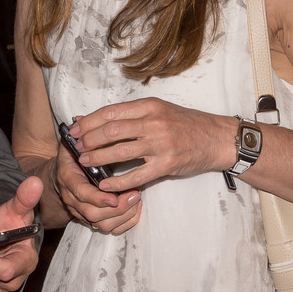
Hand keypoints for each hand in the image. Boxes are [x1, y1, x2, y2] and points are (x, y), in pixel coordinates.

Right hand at [54, 142, 141, 234]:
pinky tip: (136, 208)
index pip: (80, 193)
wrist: (59, 177)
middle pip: (93, 214)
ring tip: (137, 199)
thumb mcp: (70, 143)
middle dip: (117, 208)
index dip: (97, 197)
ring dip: (123, 215)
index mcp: (67, 179)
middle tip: (136, 194)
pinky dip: (125, 222)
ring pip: (102, 224)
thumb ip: (76, 135)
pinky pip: (110, 228)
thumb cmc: (71, 157)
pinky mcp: (93, 219)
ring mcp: (82, 211)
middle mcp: (73, 199)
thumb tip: (80, 120)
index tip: (114, 196)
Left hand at [72, 97, 233, 190]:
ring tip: (85, 163)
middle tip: (77, 148)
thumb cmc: (185, 124)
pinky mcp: (167, 164)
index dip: (89, 121)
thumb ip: (130, 115)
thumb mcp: (159, 110)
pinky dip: (118, 181)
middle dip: (89, 139)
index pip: (111, 112)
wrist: (217, 138)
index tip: (75, 129)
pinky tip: (105, 184)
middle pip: (112, 130)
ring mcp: (161, 144)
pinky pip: (136, 175)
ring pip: (120, 151)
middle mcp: (154, 122)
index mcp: (149, 106)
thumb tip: (94, 118)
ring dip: (98, 157)